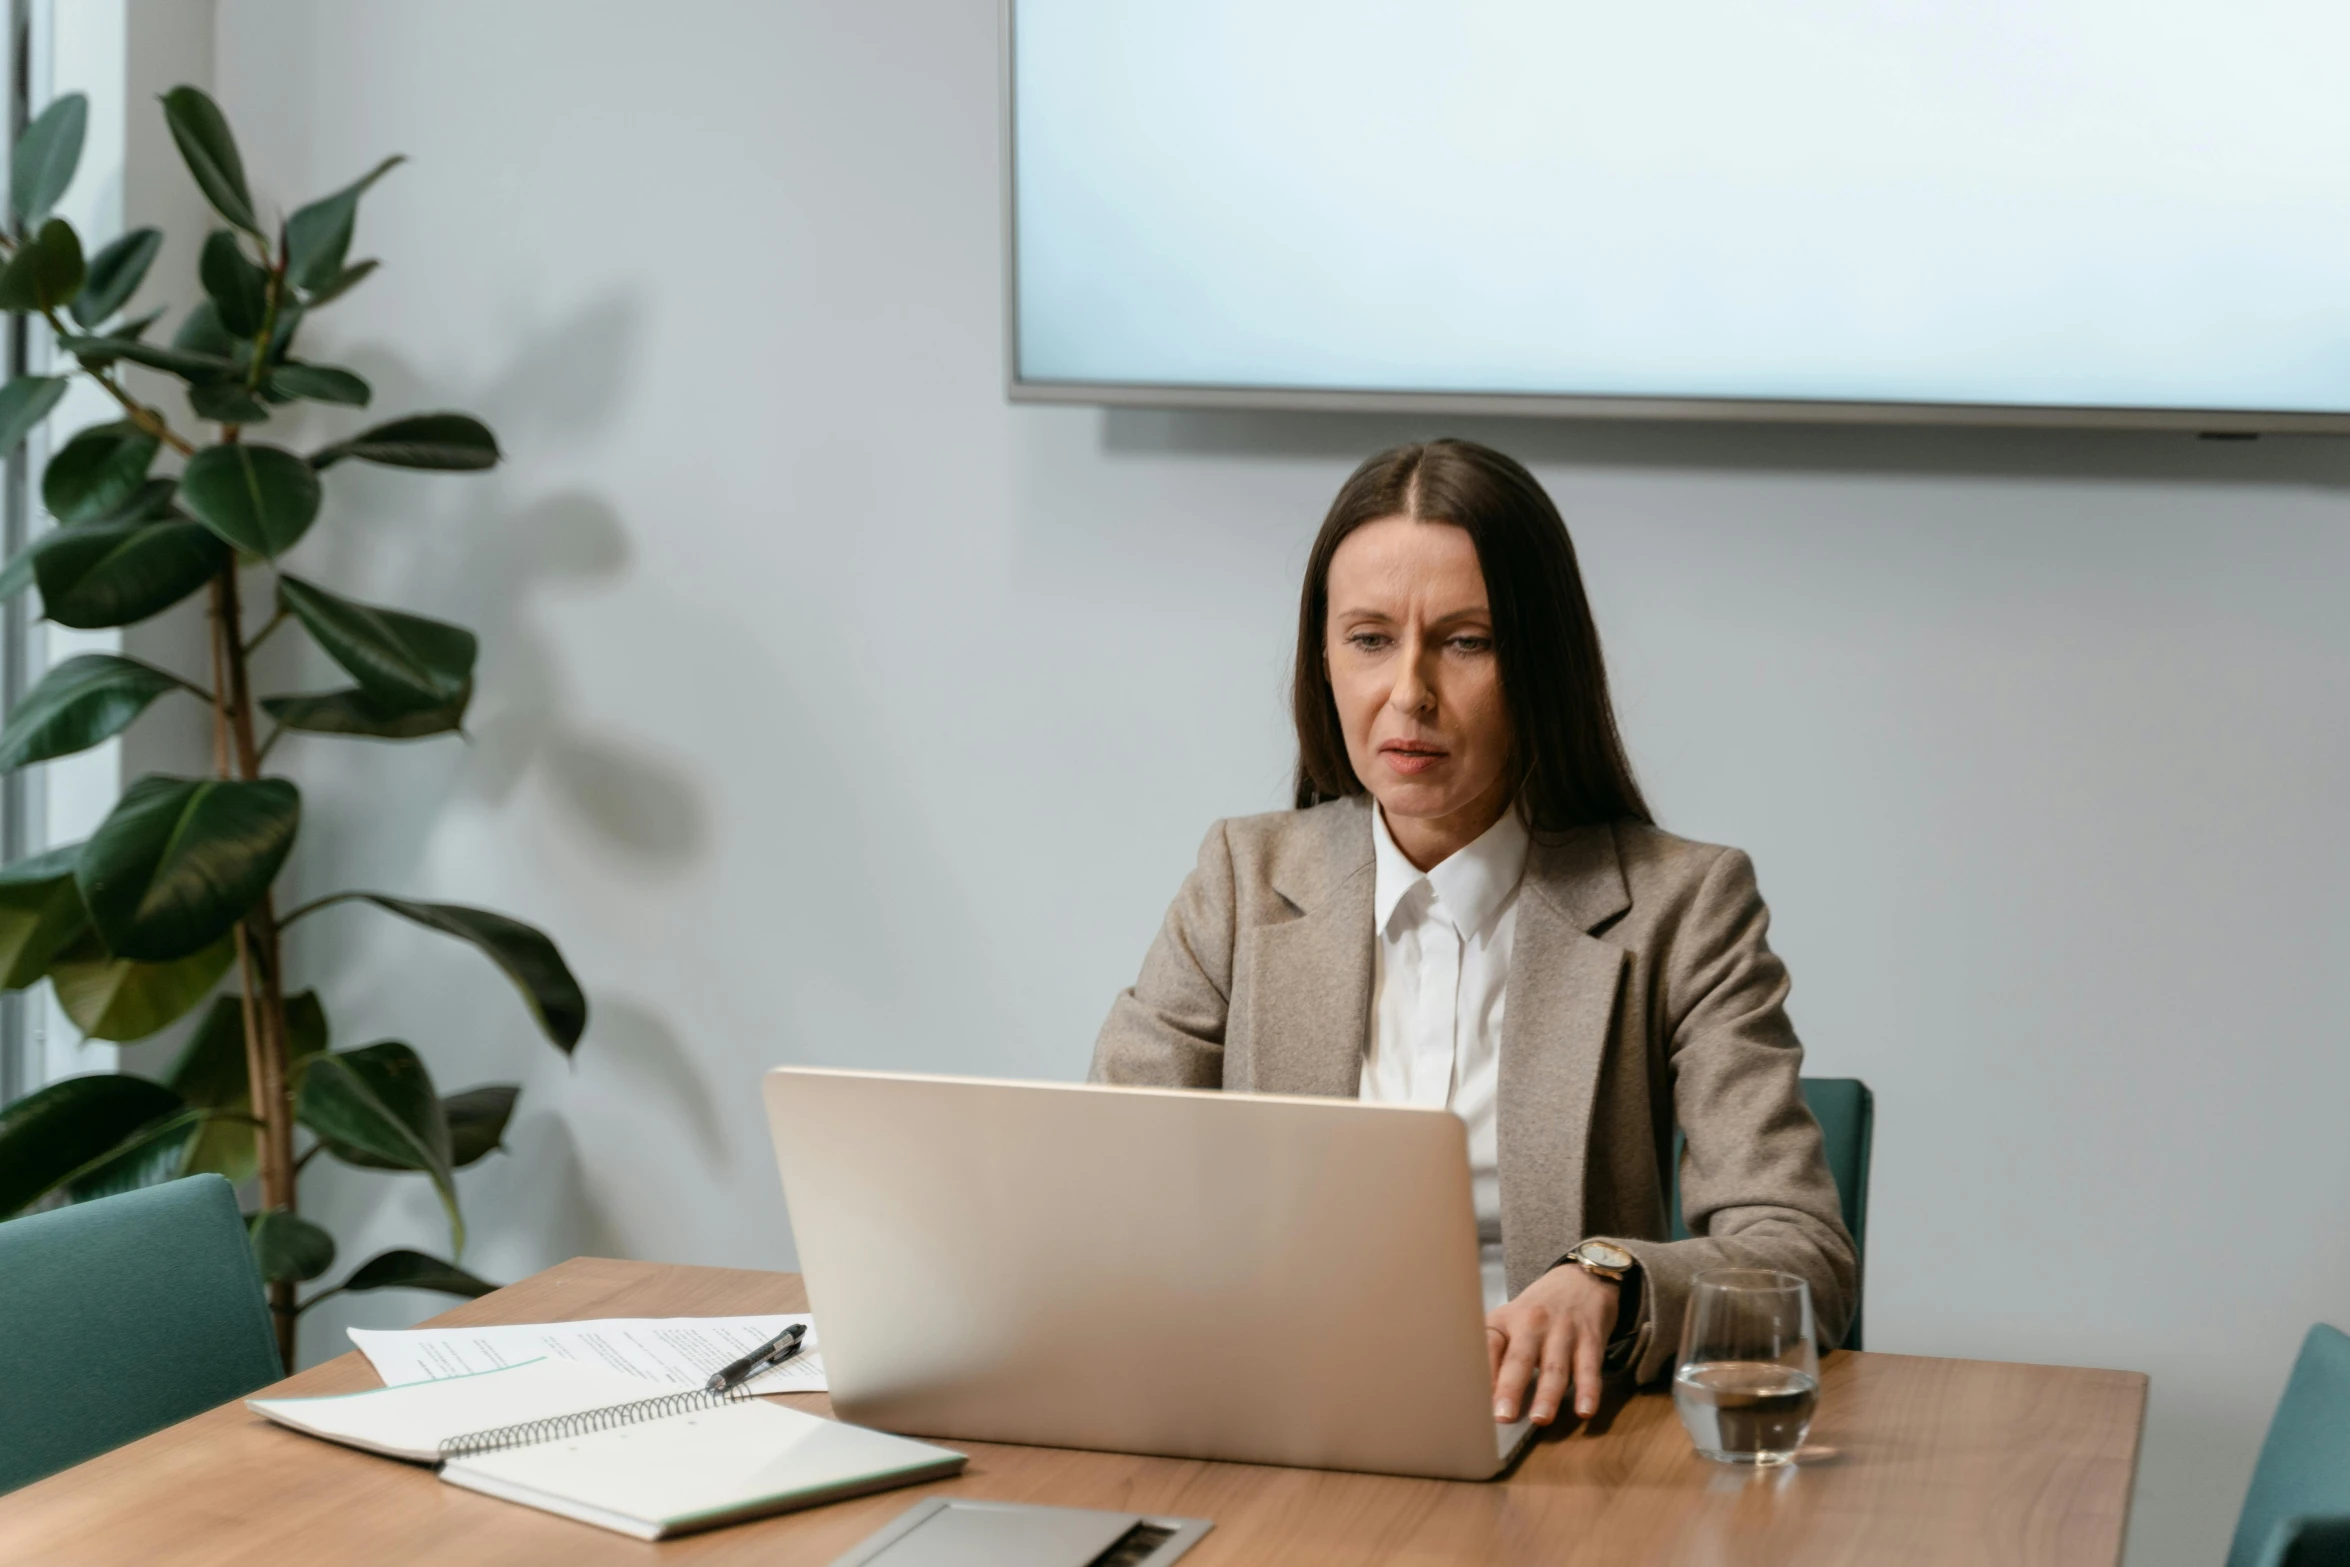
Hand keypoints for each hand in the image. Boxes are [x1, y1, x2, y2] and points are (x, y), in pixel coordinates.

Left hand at [1486, 1263, 1617, 1424]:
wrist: (1581, 1279)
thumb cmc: (1537, 1311)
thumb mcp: (1510, 1321)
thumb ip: (1496, 1353)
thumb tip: (1479, 1395)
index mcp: (1506, 1320)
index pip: (1489, 1343)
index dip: (1481, 1369)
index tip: (1474, 1397)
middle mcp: (1532, 1324)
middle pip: (1520, 1358)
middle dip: (1511, 1388)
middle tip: (1503, 1415)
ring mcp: (1563, 1332)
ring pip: (1555, 1368)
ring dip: (1547, 1395)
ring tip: (1540, 1419)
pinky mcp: (1591, 1340)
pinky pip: (1589, 1369)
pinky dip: (1588, 1391)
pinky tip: (1585, 1410)